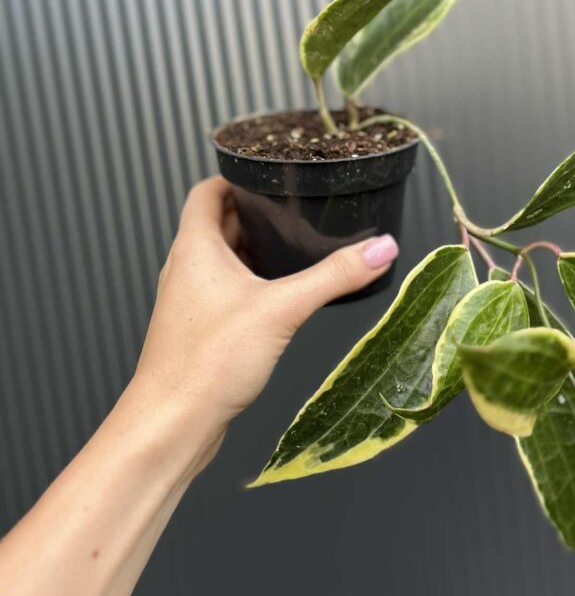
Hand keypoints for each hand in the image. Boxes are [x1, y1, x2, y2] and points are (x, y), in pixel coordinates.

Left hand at [129, 176, 398, 468]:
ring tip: (293, 250)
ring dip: (251, 251)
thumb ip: (334, 277)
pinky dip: (249, 285)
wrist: (172, 423)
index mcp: (195, 247)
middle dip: (254, 214)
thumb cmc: (207, 362)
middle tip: (293, 210)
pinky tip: (278, 300)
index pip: (206, 191)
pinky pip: (223, 293)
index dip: (234, 176)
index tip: (268, 173)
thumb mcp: (283, 309)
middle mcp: (185, 269)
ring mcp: (189, 301)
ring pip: (220, 261)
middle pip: (217, 224)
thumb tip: (381, 249)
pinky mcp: (197, 331)